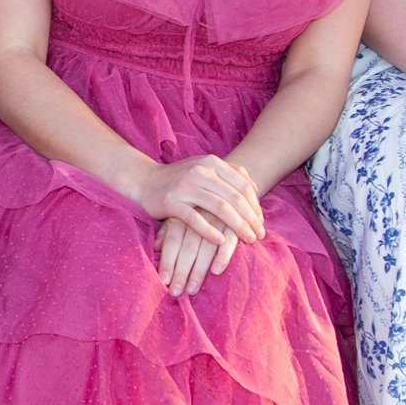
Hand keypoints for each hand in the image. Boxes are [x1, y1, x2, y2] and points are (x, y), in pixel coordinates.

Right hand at [130, 153, 264, 245]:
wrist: (144, 181)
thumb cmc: (180, 179)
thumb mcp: (205, 169)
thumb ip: (229, 174)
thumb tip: (255, 188)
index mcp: (211, 163)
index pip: (242, 185)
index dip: (255, 205)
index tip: (261, 222)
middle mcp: (200, 171)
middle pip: (234, 197)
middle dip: (250, 218)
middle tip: (259, 235)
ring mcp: (185, 186)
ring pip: (219, 208)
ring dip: (236, 226)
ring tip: (247, 239)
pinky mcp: (171, 202)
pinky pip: (195, 219)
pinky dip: (210, 231)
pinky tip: (220, 241)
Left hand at [157, 217, 236, 295]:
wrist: (232, 188)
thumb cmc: (201, 209)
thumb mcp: (182, 214)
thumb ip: (169, 230)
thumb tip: (156, 246)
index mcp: (184, 214)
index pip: (173, 240)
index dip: (168, 260)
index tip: (164, 281)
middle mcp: (200, 216)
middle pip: (188, 246)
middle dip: (181, 270)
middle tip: (176, 292)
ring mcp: (219, 218)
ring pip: (207, 246)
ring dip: (199, 269)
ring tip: (192, 289)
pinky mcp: (236, 223)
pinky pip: (230, 241)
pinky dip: (223, 256)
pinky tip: (216, 271)